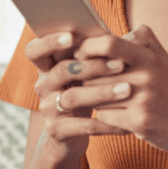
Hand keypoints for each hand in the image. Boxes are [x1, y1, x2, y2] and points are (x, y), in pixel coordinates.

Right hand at [26, 31, 132, 149]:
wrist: (73, 134)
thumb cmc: (86, 92)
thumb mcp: (88, 72)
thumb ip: (100, 53)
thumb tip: (132, 34)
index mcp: (47, 66)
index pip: (35, 50)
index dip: (49, 42)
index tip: (72, 36)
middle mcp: (43, 86)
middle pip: (61, 71)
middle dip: (92, 66)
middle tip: (121, 64)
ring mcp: (48, 108)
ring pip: (72, 98)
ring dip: (102, 92)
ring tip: (127, 89)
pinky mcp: (57, 130)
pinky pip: (83, 126)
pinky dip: (107, 123)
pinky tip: (126, 120)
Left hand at [76, 25, 167, 160]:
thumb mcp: (163, 60)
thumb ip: (141, 40)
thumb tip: (109, 31)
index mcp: (150, 56)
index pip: (108, 43)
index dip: (87, 47)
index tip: (78, 54)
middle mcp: (147, 75)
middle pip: (95, 72)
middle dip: (83, 78)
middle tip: (78, 80)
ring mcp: (143, 99)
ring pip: (95, 95)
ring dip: (90, 98)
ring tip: (93, 99)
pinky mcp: (139, 122)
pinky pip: (103, 116)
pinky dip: (102, 116)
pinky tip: (111, 116)